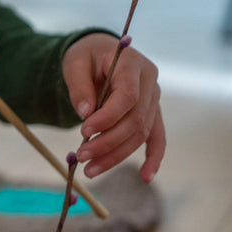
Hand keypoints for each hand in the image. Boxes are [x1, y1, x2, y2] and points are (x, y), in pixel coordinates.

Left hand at [62, 33, 164, 181]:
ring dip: (116, 155)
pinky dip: (153, 158)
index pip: (128, 96)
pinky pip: (157, 137)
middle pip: (135, 120)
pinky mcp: (151, 114)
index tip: (84, 130)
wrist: (100, 54)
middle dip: (107, 142)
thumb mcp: (75, 64)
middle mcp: (150, 83)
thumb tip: (85, 113)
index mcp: (133, 65)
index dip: (107, 117)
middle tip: (81, 156)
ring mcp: (154, 100)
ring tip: (89, 170)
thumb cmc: (87, 57)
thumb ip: (79, 86)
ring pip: (141, 134)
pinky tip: (145, 177)